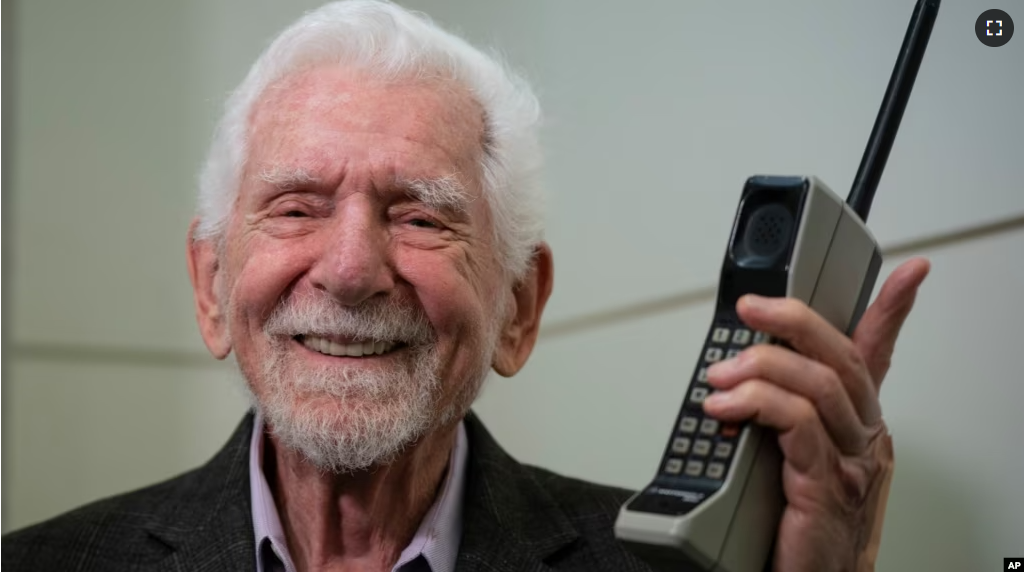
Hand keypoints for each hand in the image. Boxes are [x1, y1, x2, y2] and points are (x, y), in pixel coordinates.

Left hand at [703, 258, 930, 571]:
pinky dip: (758, 406)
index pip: (877, 356)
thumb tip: (735, 376)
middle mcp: (863, 440)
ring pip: (820, 386)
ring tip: (721, 375)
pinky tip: (726, 408)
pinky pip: (799, 427)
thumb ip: (780, 417)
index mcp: (857, 427)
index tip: (909, 272)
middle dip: (796, 321)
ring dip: (763, 367)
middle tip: (752, 308)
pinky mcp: (826, 488)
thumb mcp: (792, 459)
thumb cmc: (797, 529)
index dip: (893, 311)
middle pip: (843, 359)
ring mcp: (850, 464)